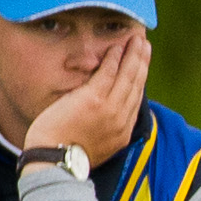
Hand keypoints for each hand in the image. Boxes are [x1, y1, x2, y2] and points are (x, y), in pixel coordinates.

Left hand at [21, 28, 151, 165]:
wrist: (55, 160)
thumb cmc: (65, 155)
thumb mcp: (93, 147)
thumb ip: (102, 131)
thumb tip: (102, 122)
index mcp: (122, 133)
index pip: (135, 100)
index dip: (140, 80)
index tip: (142, 66)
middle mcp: (121, 120)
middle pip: (136, 85)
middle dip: (142, 63)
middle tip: (145, 45)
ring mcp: (109, 110)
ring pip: (127, 77)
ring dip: (133, 55)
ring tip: (137, 40)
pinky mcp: (94, 100)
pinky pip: (108, 74)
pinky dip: (114, 59)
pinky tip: (117, 47)